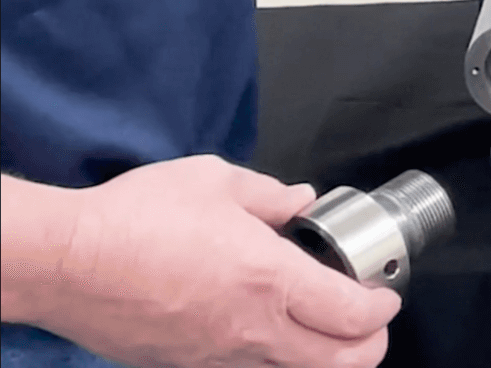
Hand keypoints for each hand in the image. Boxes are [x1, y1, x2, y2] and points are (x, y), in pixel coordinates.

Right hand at [38, 156, 399, 367]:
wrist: (65, 263)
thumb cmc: (135, 219)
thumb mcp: (215, 181)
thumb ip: (270, 195)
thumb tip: (301, 200)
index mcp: (270, 278)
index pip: (353, 314)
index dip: (381, 308)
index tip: (384, 293)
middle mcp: (251, 327)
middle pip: (339, 362)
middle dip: (369, 346)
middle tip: (371, 323)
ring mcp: (217, 354)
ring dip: (322, 355)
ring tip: (326, 328)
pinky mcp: (185, 365)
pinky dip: (271, 357)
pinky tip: (267, 329)